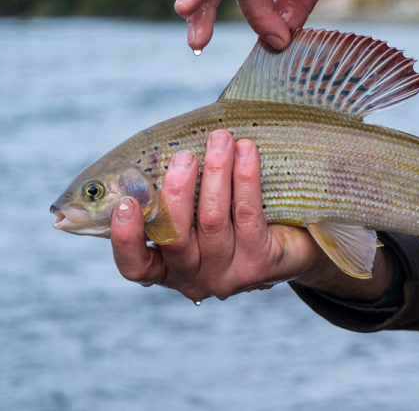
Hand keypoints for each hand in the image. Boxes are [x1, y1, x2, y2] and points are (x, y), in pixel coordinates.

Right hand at [110, 130, 393, 302]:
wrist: (292, 249)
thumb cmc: (235, 223)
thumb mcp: (199, 216)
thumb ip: (178, 197)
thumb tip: (164, 150)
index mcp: (169, 269)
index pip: (135, 267)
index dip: (126, 238)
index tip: (126, 202)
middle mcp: (196, 278)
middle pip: (176, 238)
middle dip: (177, 191)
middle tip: (184, 156)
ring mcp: (229, 275)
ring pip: (213, 221)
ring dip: (215, 173)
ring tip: (221, 139)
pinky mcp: (261, 264)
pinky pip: (248, 215)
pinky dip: (246, 178)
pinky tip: (247, 152)